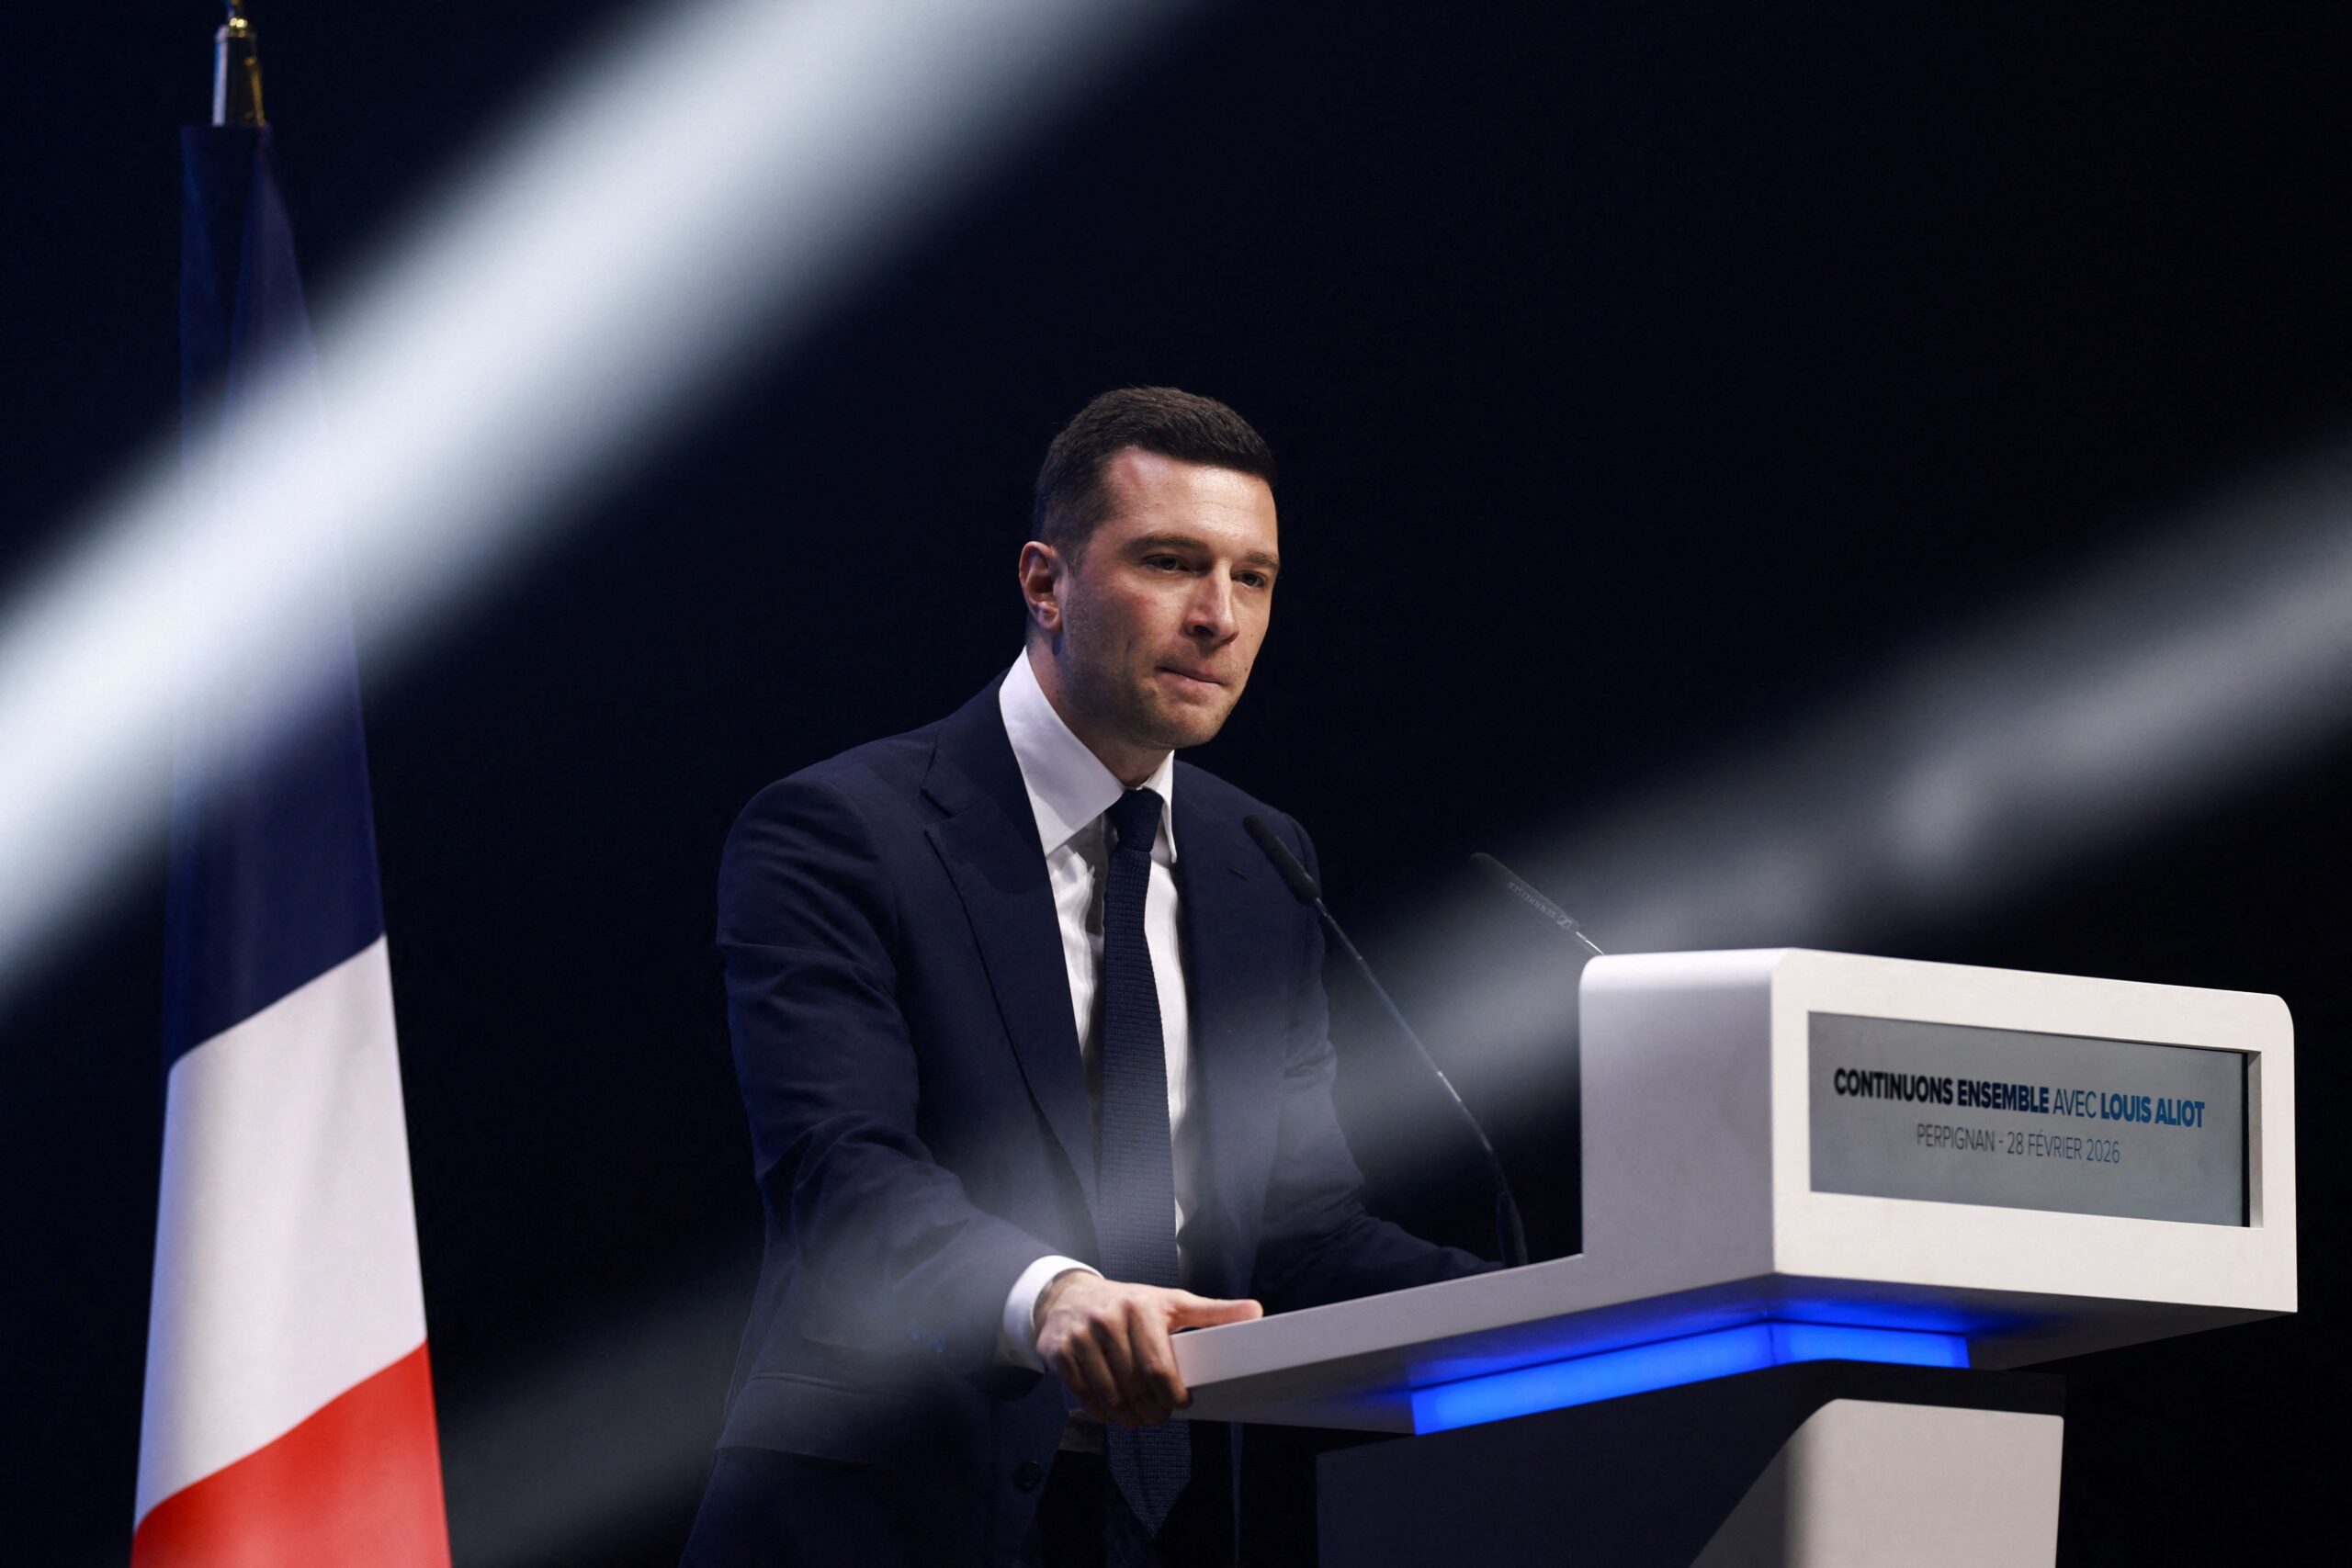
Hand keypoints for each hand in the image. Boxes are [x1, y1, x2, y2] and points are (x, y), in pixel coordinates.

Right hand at [1031, 1271, 1261, 1425]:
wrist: (1071, 1296)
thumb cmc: (1129, 1303)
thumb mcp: (1171, 1302)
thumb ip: (1213, 1312)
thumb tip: (1256, 1312)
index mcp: (1141, 1307)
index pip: (1159, 1368)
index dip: (1172, 1395)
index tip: (1180, 1402)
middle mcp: (1108, 1319)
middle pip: (1135, 1387)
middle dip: (1151, 1411)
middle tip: (1158, 1416)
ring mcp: (1080, 1336)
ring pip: (1110, 1396)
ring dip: (1128, 1417)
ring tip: (1138, 1417)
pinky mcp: (1058, 1351)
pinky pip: (1084, 1396)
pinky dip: (1101, 1413)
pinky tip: (1112, 1412)